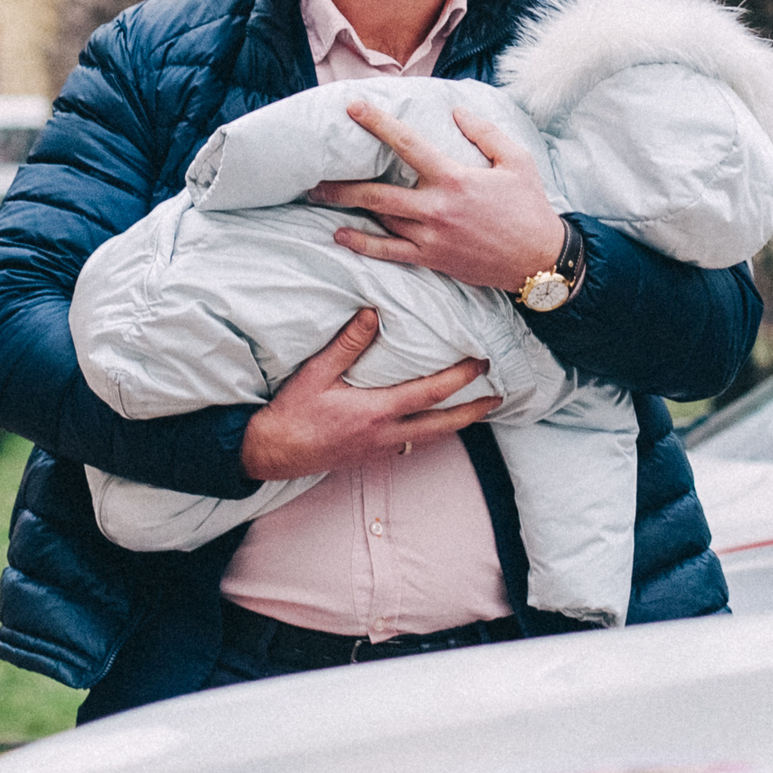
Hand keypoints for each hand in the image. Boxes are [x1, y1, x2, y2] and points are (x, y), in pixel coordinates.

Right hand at [239, 308, 499, 480]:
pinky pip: (413, 446)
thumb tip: (373, 313)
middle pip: (443, 425)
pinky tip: (435, 427)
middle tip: (498, 398)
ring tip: (476, 412)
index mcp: (377, 411)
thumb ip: (348, 343)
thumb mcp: (317, 373)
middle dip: (473, 410)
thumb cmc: (294, 413)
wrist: (274, 453)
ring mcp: (381, 451)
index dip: (460, 378)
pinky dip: (433, 435)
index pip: (431, 393)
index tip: (481, 364)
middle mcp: (386, 435)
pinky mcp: (373, 458)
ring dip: (457, 425)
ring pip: (431, 439)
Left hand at [310, 102, 567, 290]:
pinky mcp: (432, 259)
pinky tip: (341, 236)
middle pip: (377, 193)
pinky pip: (389, 252)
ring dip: (347, 210)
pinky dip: (362, 245)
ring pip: (379, 222)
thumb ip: (485, 133)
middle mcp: (436, 209)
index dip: (377, 124)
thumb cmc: (530, 207)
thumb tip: (456, 111)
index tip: (352, 108)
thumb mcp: (517, 161)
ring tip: (318, 198)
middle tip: (312, 174)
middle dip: (341, 184)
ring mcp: (431, 237)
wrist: (539, 262)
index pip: (407, 145)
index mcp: (454, 179)